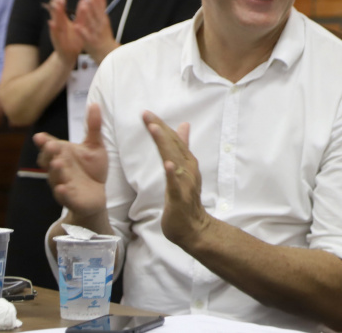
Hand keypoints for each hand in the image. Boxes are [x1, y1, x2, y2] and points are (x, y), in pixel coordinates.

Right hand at [35, 104, 108, 217]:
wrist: (97, 194)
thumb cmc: (92, 168)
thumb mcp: (95, 145)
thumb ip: (93, 126)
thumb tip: (94, 104)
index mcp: (62, 154)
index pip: (49, 147)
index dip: (44, 142)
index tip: (40, 137)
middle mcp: (58, 168)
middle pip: (49, 161)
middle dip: (49, 154)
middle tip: (51, 146)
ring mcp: (63, 184)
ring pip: (55, 178)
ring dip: (55, 171)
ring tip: (58, 163)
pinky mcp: (71, 199)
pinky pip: (64, 196)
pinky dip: (62, 192)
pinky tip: (63, 188)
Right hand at [44, 0, 82, 64]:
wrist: (69, 54)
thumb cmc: (73, 38)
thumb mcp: (78, 25)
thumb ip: (80, 14)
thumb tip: (84, 0)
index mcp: (63, 21)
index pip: (60, 8)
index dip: (60, 0)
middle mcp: (58, 25)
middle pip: (56, 13)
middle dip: (57, 5)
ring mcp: (57, 33)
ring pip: (55, 21)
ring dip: (55, 14)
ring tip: (56, 6)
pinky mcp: (57, 41)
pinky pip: (55, 34)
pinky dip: (53, 28)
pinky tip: (52, 23)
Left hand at [74, 0, 118, 63]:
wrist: (107, 53)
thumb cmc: (104, 35)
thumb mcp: (104, 20)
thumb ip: (101, 6)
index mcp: (104, 21)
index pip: (103, 9)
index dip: (101, 1)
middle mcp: (101, 27)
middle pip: (98, 15)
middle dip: (95, 6)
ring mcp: (96, 34)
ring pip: (91, 24)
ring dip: (88, 16)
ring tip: (83, 7)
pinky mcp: (90, 42)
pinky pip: (85, 36)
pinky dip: (81, 31)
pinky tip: (77, 27)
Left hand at [142, 111, 210, 249]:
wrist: (194, 228)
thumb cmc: (186, 199)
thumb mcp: (183, 169)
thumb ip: (182, 147)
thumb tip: (183, 125)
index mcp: (186, 162)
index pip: (173, 140)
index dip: (160, 126)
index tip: (147, 113)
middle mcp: (187, 169)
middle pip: (173, 145)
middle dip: (160, 129)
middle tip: (146, 114)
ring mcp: (185, 183)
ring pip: (174, 160)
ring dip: (165, 144)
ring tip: (155, 129)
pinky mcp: (180, 198)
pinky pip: (176, 184)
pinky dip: (173, 174)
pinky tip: (168, 164)